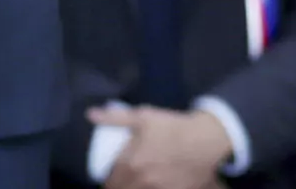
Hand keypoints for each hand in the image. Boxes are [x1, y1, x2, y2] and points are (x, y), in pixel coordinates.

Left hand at [90, 104, 231, 188]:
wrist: (205, 140)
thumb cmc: (171, 127)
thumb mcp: (142, 117)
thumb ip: (114, 118)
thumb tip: (90, 115)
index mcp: (130, 165)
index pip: (110, 184)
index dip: (108, 183)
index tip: (110, 179)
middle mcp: (142, 182)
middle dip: (119, 187)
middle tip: (121, 181)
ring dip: (133, 188)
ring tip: (136, 183)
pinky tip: (154, 186)